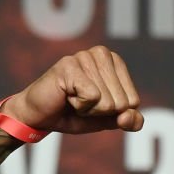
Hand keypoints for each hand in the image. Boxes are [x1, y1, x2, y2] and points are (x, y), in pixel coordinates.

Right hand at [1, 46, 143, 133]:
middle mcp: (102, 53)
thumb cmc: (74, 114)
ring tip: (72, 98)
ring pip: (107, 101)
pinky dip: (79, 106)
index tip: (93, 104)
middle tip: (80, 102)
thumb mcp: (108, 119)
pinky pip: (92, 98)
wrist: (40, 117)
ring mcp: (85, 56)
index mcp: (115, 62)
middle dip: (100, 111)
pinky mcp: (70, 65)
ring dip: (88, 109)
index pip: (133, 102)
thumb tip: (129, 116)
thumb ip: (129, 120)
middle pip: (121, 102)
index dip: (113, 112)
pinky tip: (66, 96)